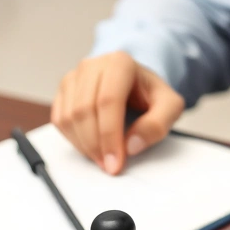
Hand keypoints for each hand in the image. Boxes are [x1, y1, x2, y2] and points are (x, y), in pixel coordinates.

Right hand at [51, 51, 184, 174]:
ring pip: (69, 117)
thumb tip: (131, 145)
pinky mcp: (64, 92)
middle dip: (96, 145)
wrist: (136, 85)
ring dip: (84, 145)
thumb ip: (157, 124)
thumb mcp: (169, 107)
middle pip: (84, 110)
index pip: (108, 101)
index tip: (115, 163)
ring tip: (103, 158)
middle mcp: (92, 66)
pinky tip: (91, 148)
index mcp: (119, 63)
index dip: (110, 136)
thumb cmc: (151, 95)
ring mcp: (74, 77)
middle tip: (109, 166)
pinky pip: (60, 120)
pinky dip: (73, 140)